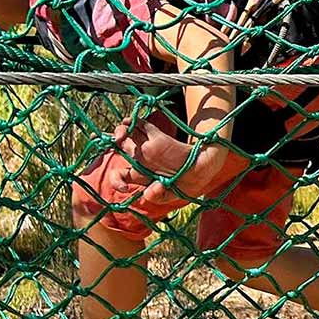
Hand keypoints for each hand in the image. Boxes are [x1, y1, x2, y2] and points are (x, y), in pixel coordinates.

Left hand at [111, 119, 231, 209]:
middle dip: (114, 144)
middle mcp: (140, 160)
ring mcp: (147, 147)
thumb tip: (148, 194)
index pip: (120, 177)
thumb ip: (160, 196)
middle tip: (117, 141)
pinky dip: (131, 122)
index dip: (117, 181)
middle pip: (120, 149)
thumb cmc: (187, 183)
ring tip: (121, 135)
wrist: (203, 168)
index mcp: (141, 176)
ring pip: (125, 136)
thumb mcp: (174, 194)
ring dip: (120, 132)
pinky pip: (139, 125)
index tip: (124, 188)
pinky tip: (128, 122)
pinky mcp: (157, 136)